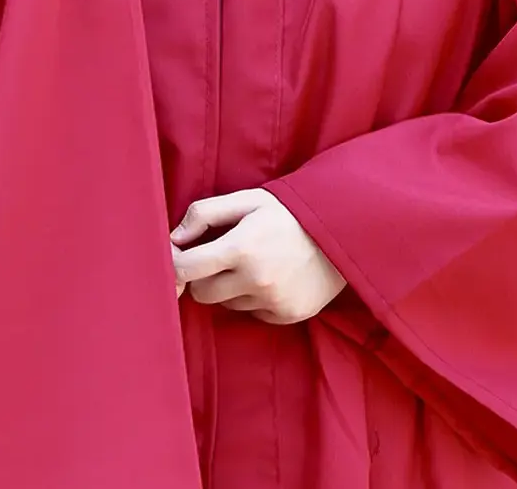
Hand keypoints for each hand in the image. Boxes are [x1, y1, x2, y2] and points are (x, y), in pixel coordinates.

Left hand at [170, 188, 346, 324]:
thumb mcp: (246, 200)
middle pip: (201, 293)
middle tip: (217, 259)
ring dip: (230, 288)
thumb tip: (173, 237)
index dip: (175, 264)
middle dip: (202, 277)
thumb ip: (204, 214)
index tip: (178, 258)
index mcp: (240, 248)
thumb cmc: (288, 212)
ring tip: (253, 264)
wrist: (342, 231)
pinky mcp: (287, 315)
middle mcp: (255, 280)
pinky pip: (254, 313)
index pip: (185, 269)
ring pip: (227, 304)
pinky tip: (272, 277)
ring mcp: (273, 302)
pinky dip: (254, 299)